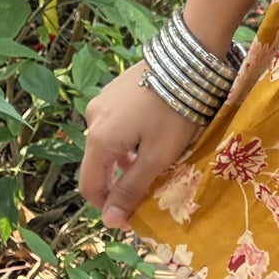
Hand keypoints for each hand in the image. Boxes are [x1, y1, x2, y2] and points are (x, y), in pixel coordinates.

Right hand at [78, 61, 205, 229]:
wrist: (188, 57)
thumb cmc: (175, 111)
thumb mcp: (157, 156)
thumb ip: (131, 188)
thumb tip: (109, 221)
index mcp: (99, 139)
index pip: (90, 186)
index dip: (107, 206)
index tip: (131, 216)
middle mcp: (93, 118)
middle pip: (99, 163)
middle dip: (120, 180)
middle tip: (150, 186)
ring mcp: (103, 99)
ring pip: (109, 142)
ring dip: (127, 157)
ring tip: (156, 158)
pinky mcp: (116, 88)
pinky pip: (115, 123)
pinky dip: (129, 136)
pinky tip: (153, 133)